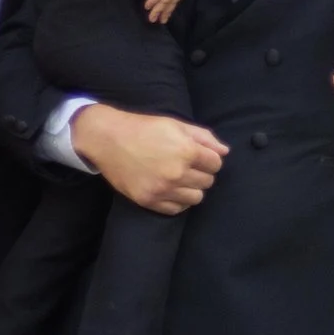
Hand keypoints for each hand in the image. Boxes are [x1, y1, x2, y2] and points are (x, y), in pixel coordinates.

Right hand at [69, 106, 227, 214]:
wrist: (108, 139)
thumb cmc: (145, 128)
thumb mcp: (177, 125)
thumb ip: (205, 138)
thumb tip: (224, 152)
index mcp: (186, 151)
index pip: (216, 164)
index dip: (210, 159)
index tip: (200, 156)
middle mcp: (176, 173)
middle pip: (207, 182)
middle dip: (202, 173)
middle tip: (188, 166)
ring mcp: (162, 189)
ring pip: (196, 198)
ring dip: (192, 188)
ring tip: (180, 178)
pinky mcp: (148, 201)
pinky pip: (176, 209)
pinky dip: (178, 201)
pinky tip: (171, 189)